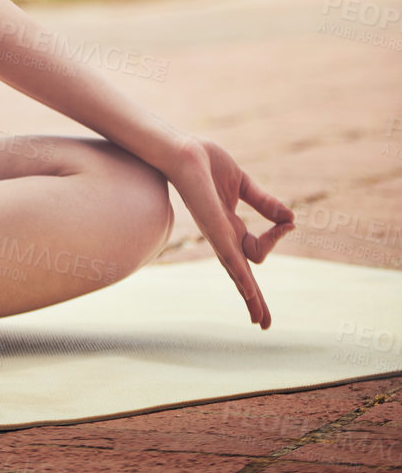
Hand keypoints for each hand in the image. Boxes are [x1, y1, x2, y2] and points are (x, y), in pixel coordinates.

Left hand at [166, 138, 294, 329]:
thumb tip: (290, 219)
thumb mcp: (242, 183)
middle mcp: (222, 237)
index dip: (278, 236)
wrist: (183, 148)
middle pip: (242, 276)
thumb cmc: (205, 162)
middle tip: (264, 324)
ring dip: (250, 296)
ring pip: (237, 273)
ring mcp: (216, 234)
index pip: (259, 249)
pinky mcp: (212, 227)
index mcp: (229, 228)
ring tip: (259, 320)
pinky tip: (248, 292)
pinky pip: (228, 254)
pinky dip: (240, 273)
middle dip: (254, 300)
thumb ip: (264, 201)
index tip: (288, 221)